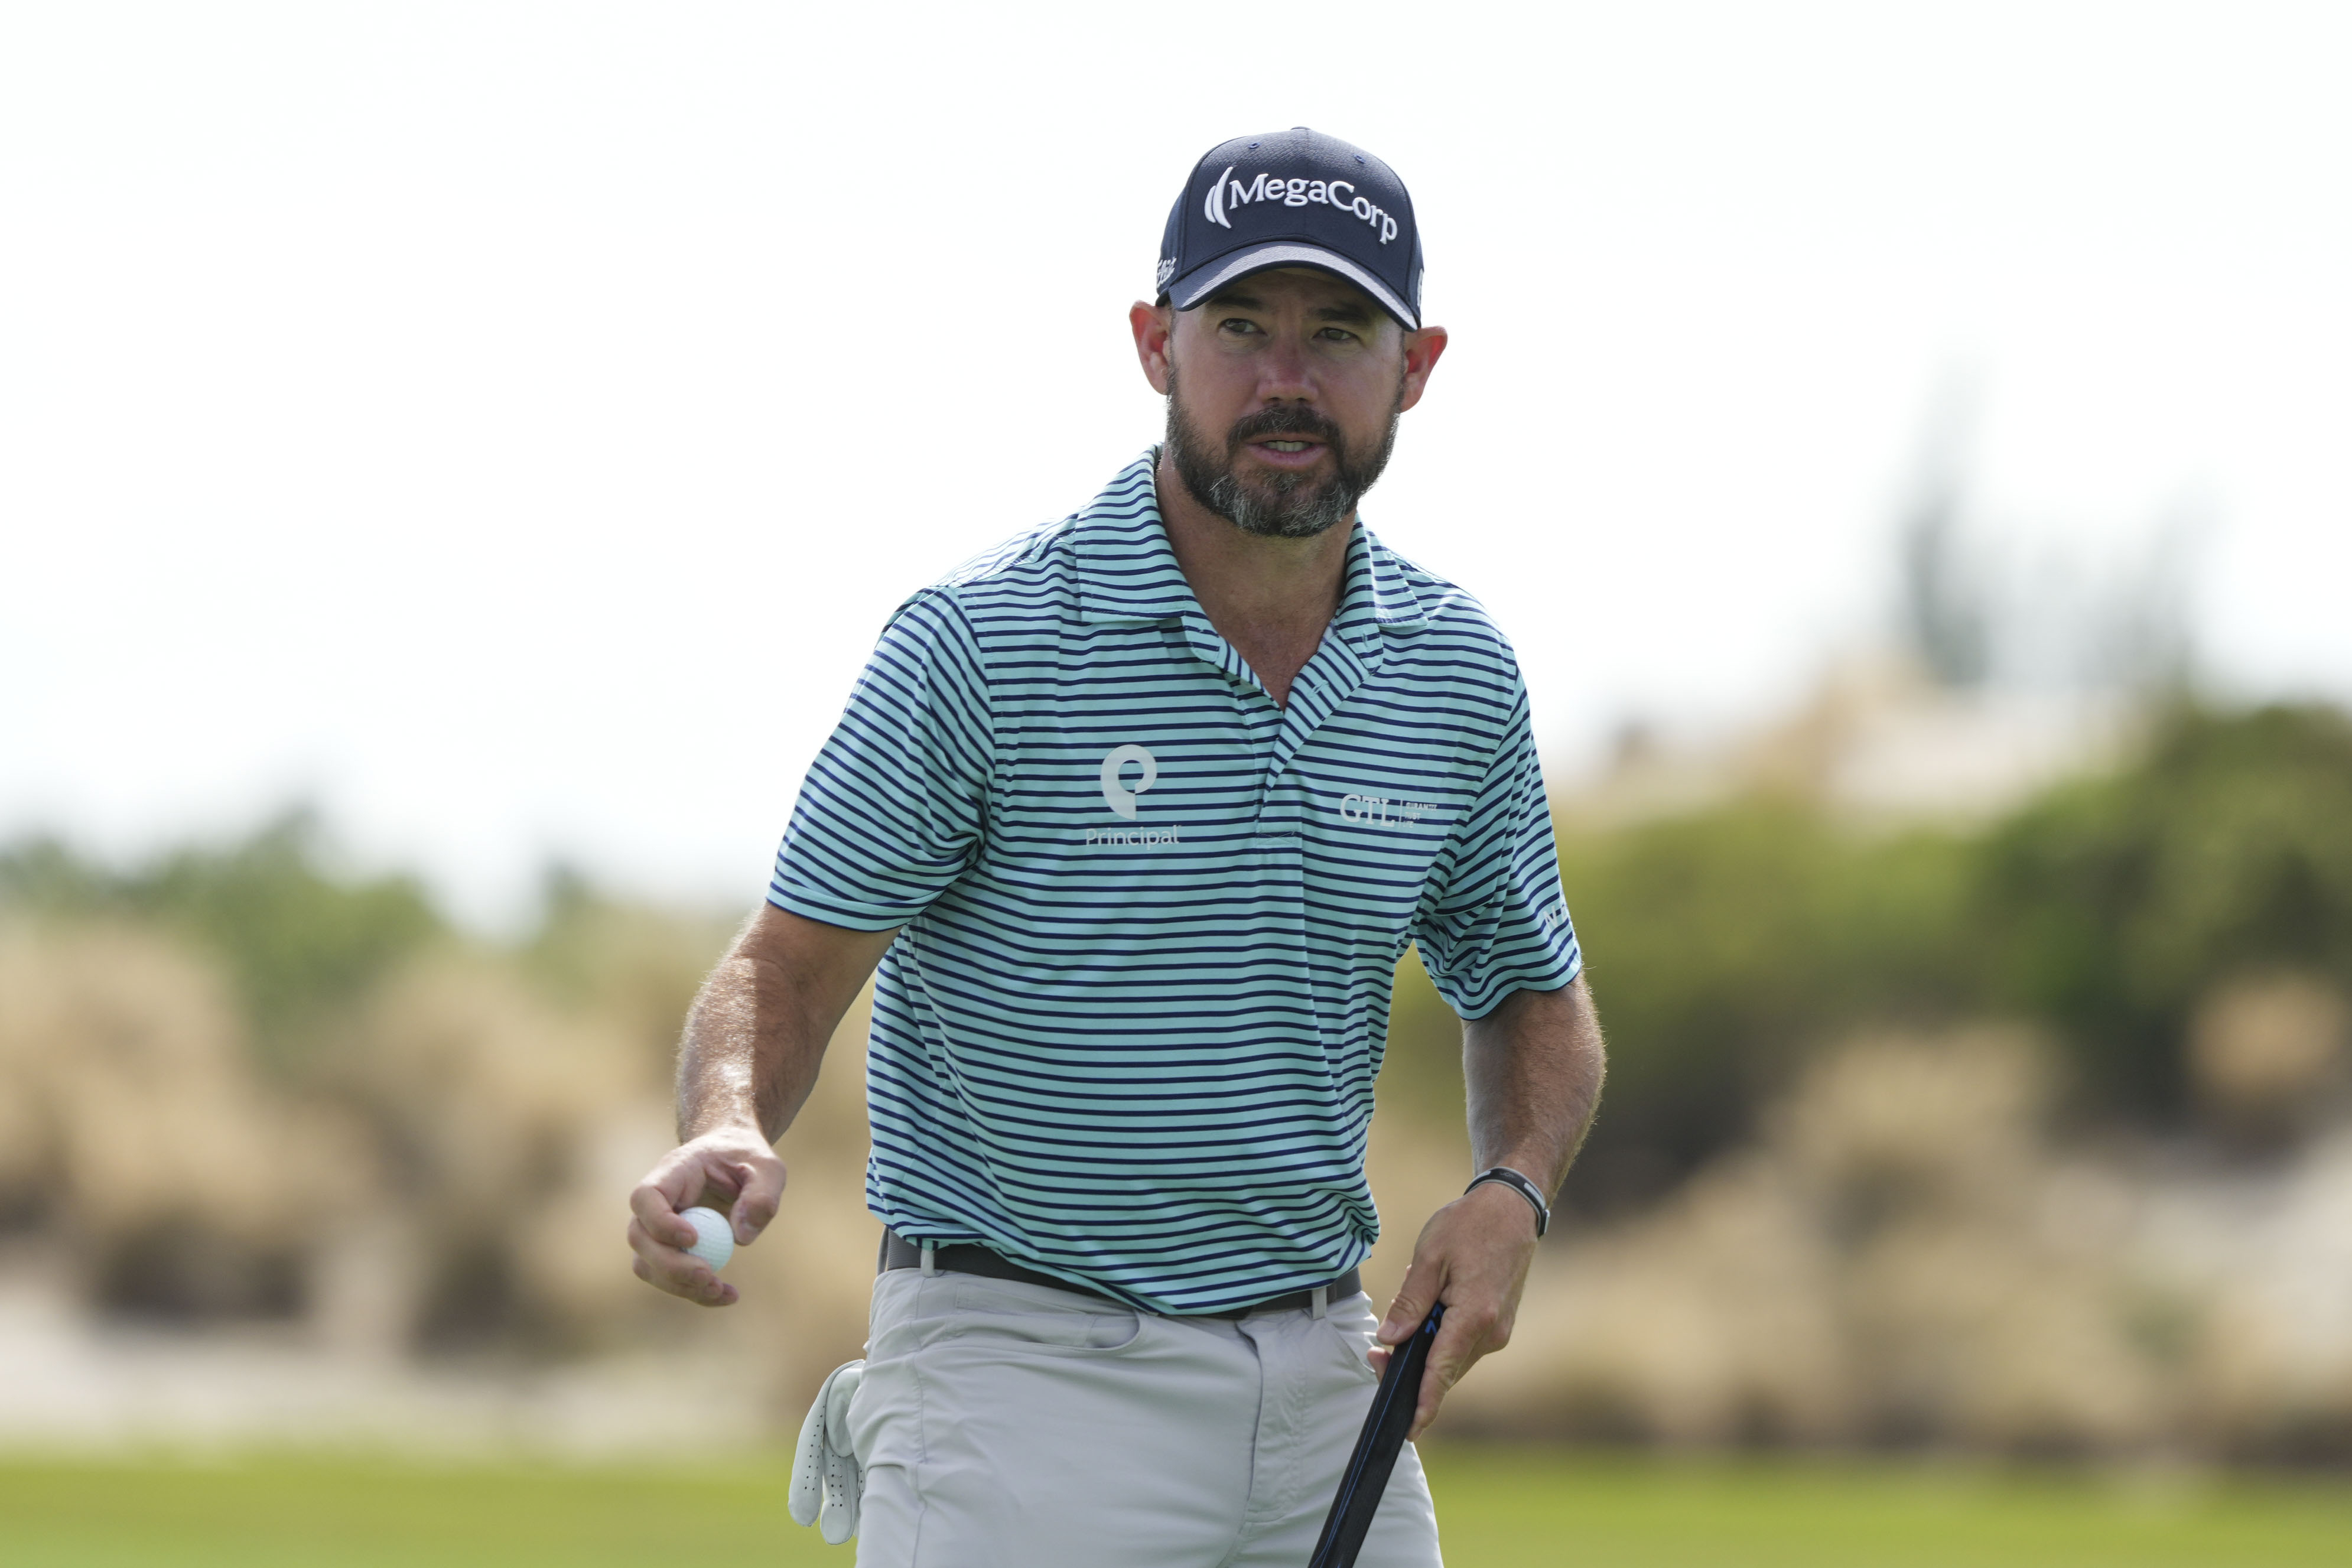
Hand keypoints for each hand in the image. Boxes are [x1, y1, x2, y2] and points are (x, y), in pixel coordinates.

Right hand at [627, 1123, 785, 1306]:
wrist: (732, 1157)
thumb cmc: (746, 1158)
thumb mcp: (767, 1167)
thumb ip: (762, 1195)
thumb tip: (742, 1237)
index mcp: (674, 1170)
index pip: (647, 1196)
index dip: (661, 1222)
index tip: (694, 1239)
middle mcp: (657, 1200)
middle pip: (640, 1237)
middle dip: (669, 1264)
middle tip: (707, 1275)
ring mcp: (656, 1226)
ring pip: (647, 1264)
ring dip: (678, 1285)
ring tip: (720, 1291)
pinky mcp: (668, 1248)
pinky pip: (668, 1277)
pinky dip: (693, 1292)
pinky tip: (726, 1295)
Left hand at [1370, 1179, 1540, 1437]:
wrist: (1511, 1209)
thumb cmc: (1470, 1225)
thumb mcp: (1430, 1258)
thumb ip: (1409, 1303)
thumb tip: (1390, 1341)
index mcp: (1474, 1317)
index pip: (1441, 1372)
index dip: (1422, 1404)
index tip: (1408, 1430)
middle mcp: (1491, 1333)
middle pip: (1444, 1371)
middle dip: (1410, 1371)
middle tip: (1376, 1354)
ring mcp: (1498, 1331)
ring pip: (1452, 1360)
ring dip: (1425, 1351)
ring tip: (1407, 1311)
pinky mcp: (1498, 1326)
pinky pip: (1462, 1345)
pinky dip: (1441, 1338)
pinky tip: (1431, 1306)